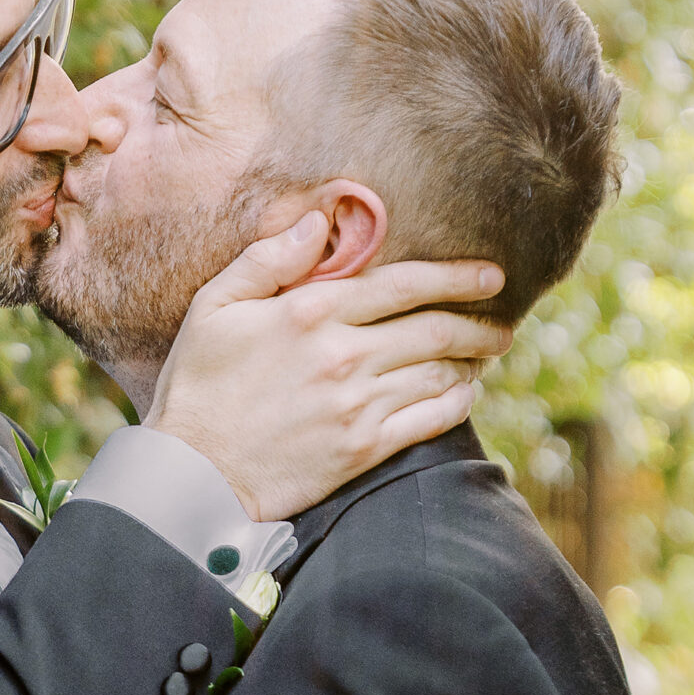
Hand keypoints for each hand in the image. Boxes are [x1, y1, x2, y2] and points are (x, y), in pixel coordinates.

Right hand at [147, 213, 510, 521]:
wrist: (191, 473)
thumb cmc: (198, 385)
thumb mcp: (214, 307)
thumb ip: (268, 259)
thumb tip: (316, 221)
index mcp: (311, 311)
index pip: (404, 283)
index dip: (456, 276)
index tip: (492, 275)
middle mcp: (343, 354)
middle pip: (436, 328)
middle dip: (480, 322)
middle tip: (502, 322)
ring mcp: (358, 404)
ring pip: (440, 373)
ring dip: (472, 362)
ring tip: (484, 357)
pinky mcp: (363, 449)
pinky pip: (431, 420)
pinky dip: (457, 404)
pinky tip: (461, 395)